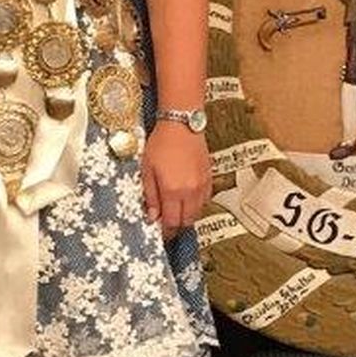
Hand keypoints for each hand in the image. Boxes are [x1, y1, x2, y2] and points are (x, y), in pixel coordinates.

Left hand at [142, 121, 211, 237]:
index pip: (171, 222)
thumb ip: (150, 196)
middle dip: (175, 226)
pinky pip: (205, 201)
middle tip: (166, 222)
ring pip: (197, 213)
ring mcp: (202, 186)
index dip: (165, 231)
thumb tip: (152, 216)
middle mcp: (190, 191)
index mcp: (172, 190)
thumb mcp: (147, 170)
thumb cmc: (161, 144)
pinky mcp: (209, 179)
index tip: (159, 230)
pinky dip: (196, 205)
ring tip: (175, 210)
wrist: (182, 125)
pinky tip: (186, 198)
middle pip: (186, 222)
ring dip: (186, 216)